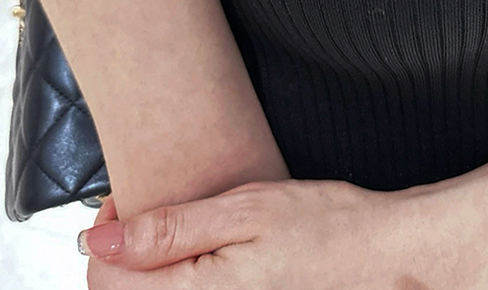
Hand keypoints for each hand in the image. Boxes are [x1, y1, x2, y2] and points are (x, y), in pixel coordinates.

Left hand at [79, 174, 487, 289]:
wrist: (385, 258)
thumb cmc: (330, 227)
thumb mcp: (247, 210)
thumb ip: (171, 229)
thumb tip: (102, 240)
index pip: (106, 280)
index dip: (105, 235)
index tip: (125, 204)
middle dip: (123, 257)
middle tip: (147, 215)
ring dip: (147, 274)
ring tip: (175, 234)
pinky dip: (178, 282)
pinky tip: (201, 260)